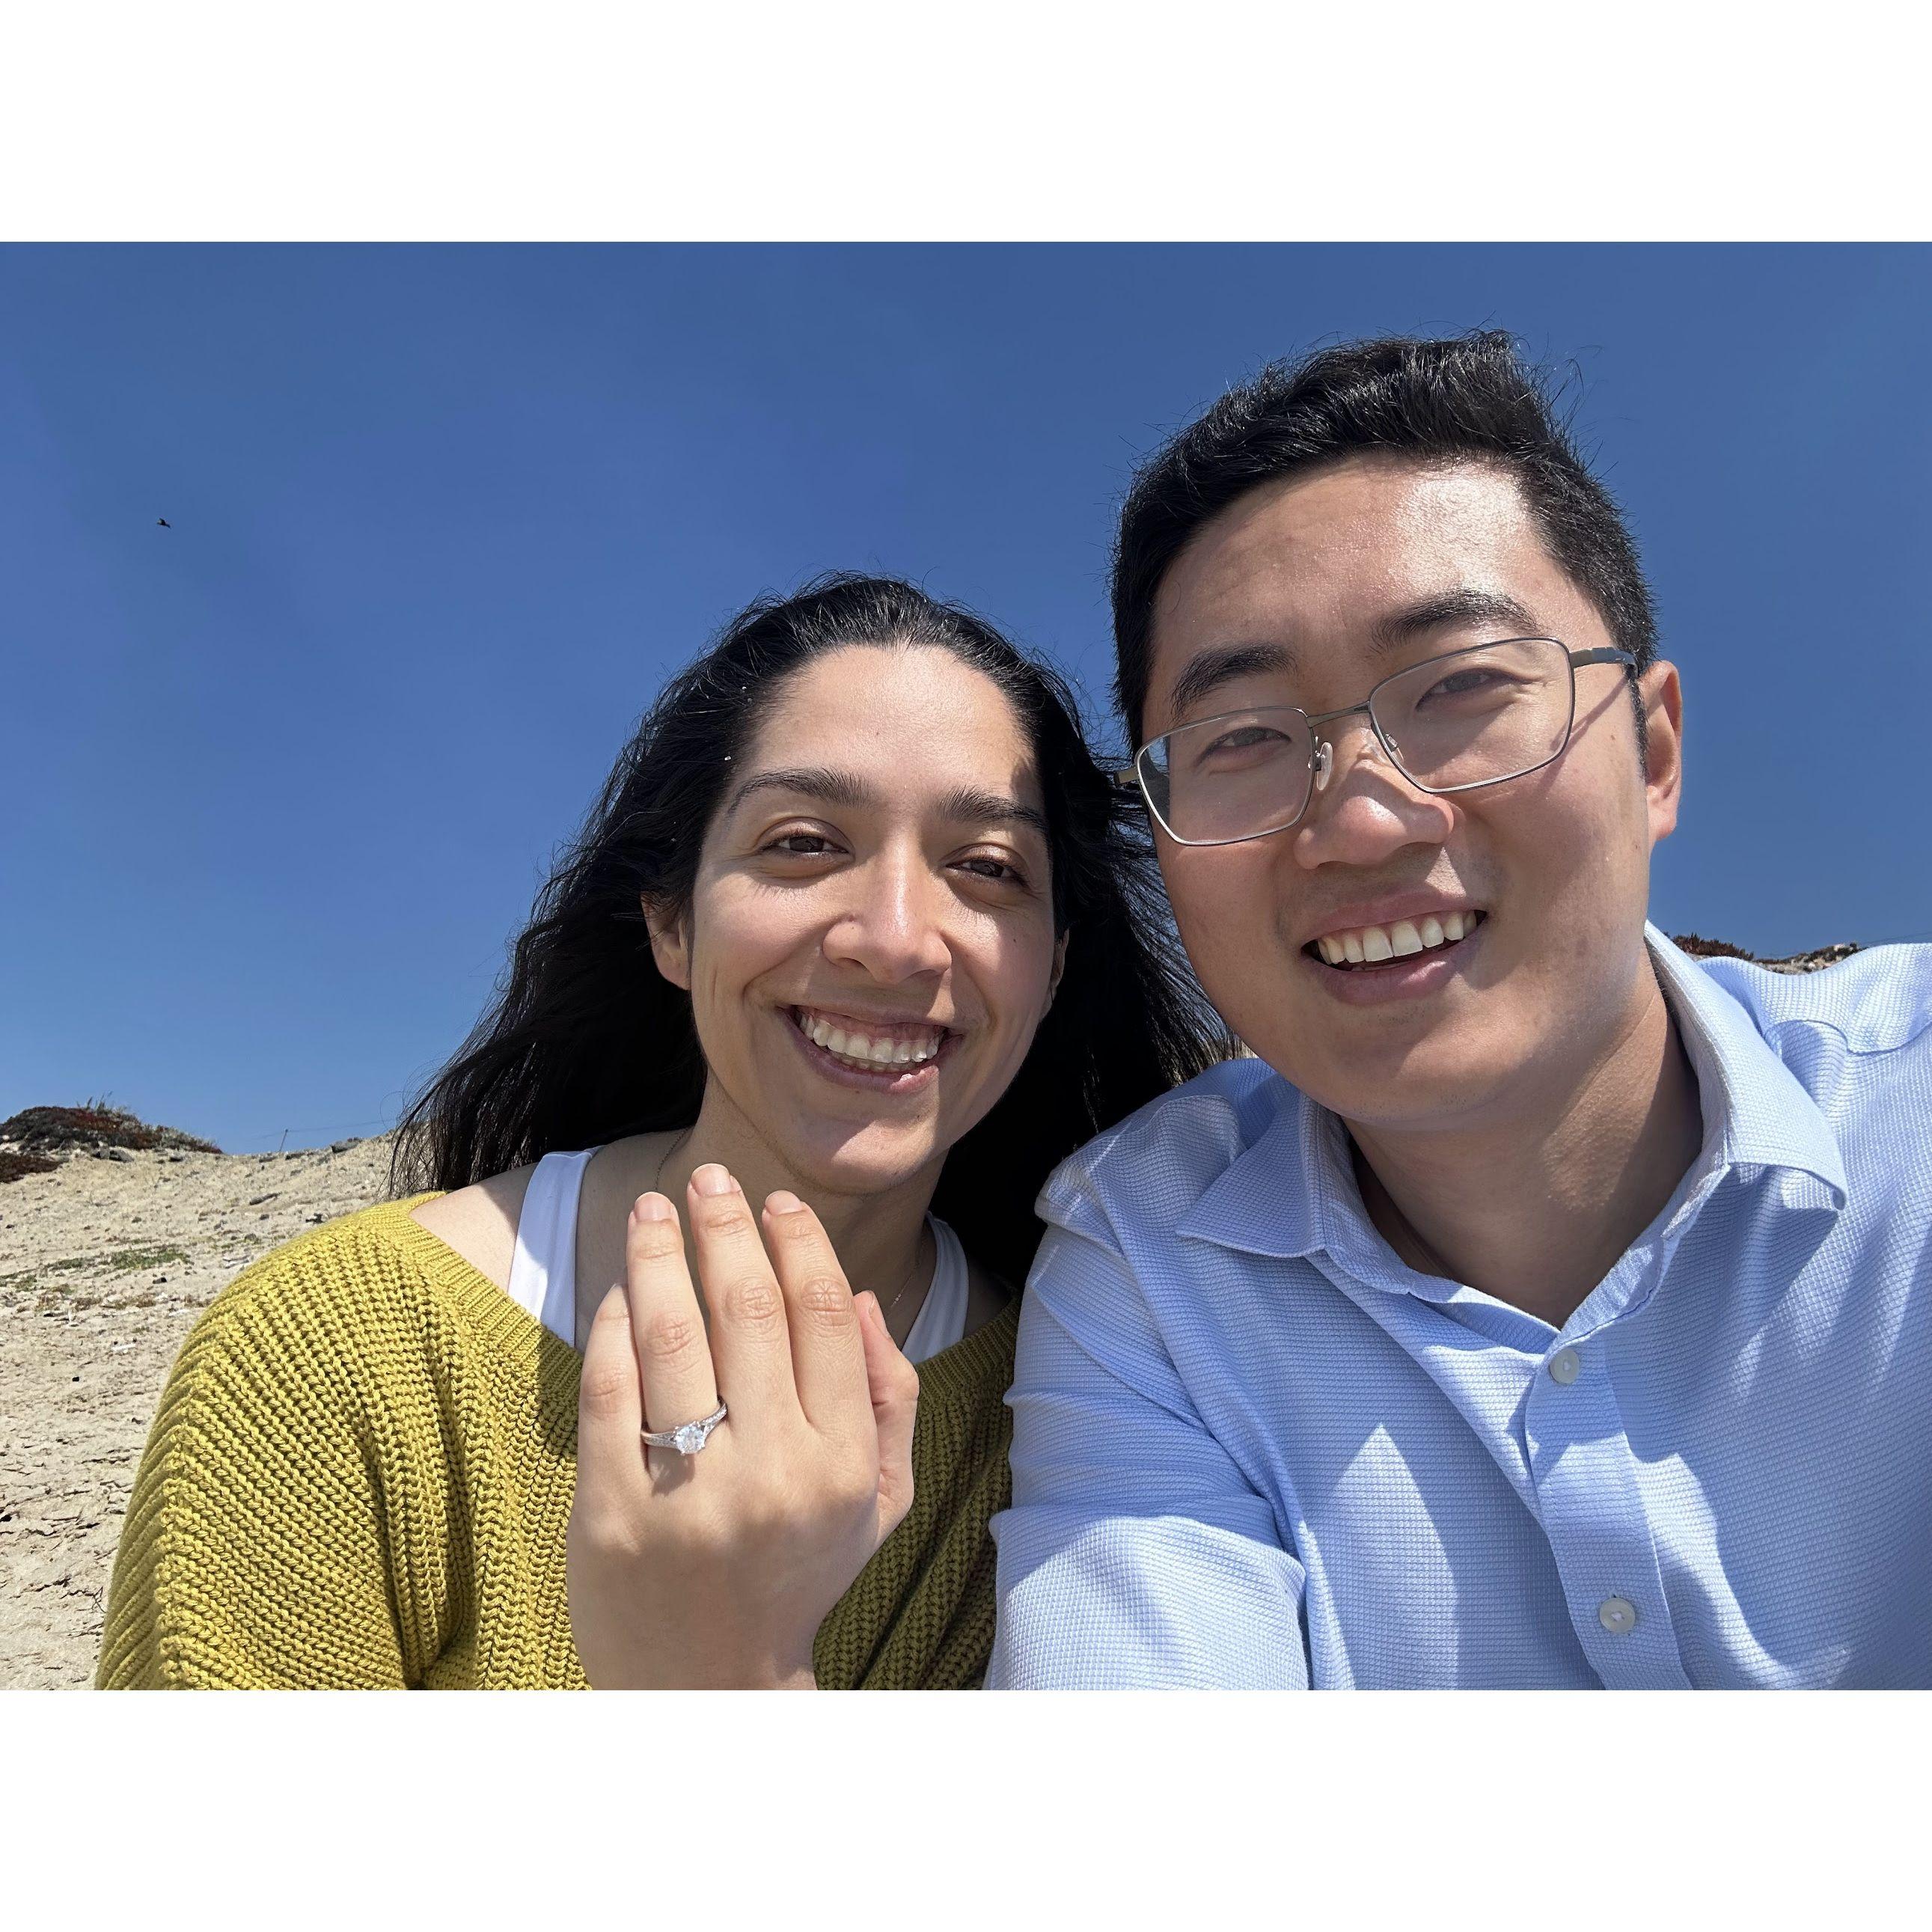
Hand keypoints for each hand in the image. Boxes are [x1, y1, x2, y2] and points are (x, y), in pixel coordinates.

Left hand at [566, 1164, 920, 1688]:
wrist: (712, 1686)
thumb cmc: (800, 1574)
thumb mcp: (879, 1500)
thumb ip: (889, 1397)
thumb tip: (861, 1297)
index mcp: (841, 1464)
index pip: (822, 1317)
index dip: (799, 1244)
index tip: (776, 1202)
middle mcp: (772, 1474)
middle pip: (747, 1312)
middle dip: (725, 1228)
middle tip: (708, 1177)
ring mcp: (689, 1494)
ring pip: (673, 1338)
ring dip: (658, 1256)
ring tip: (651, 1208)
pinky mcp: (613, 1514)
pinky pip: (609, 1392)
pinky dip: (612, 1328)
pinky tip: (619, 1291)